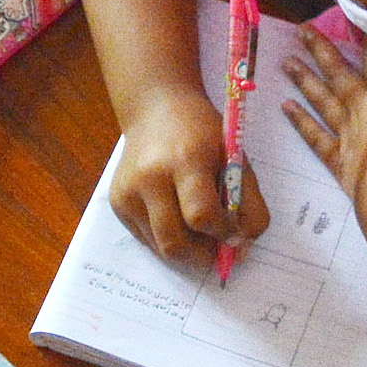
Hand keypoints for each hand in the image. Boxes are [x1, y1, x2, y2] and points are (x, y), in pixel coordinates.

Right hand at [108, 84, 266, 270]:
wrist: (156, 110)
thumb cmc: (203, 135)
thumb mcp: (237, 159)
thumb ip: (249, 205)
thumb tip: (240, 248)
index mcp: (185, 159)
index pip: (201, 216)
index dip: (222, 233)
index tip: (235, 232)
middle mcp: (149, 177)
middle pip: (175, 243)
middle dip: (203, 256)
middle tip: (219, 249)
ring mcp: (128, 192)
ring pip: (160, 248)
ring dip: (187, 253)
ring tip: (201, 235)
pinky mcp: (117, 203)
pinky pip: (147, 240)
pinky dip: (169, 240)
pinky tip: (179, 219)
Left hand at [280, 28, 366, 217]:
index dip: (366, 35)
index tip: (352, 14)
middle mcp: (361, 108)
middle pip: (339, 73)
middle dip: (321, 50)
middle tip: (302, 29)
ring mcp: (346, 134)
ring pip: (322, 100)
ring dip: (305, 80)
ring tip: (287, 61)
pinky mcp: (339, 161)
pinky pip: (315, 137)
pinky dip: (300, 122)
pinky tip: (286, 107)